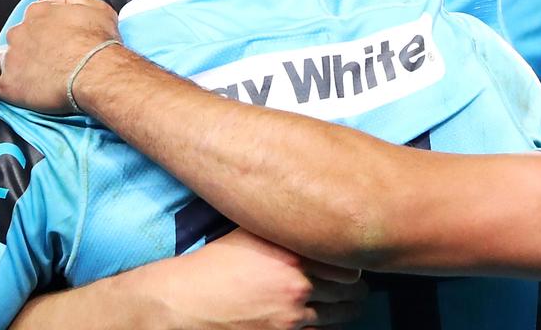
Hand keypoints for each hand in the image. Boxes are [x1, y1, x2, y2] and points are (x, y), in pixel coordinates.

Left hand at [0, 0, 121, 114]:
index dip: (42, 32)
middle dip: (25, 49)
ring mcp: (12, 60)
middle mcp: (20, 33)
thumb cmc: (100, 43)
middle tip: (44, 63)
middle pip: (15, 40)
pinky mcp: (7, 86)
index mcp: (38, 13)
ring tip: (24, 80)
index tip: (52, 43)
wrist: (97, 74)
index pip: (32, 19)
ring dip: (8, 68)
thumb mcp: (96, 7)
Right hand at [127, 229, 366, 329]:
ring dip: (343, 311)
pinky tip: (318, 319)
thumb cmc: (215, 264)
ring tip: (341, 304)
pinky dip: (323, 328)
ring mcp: (291, 318)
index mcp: (294, 256)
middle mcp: (298, 287)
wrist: (187, 300)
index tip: (348, 266)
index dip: (351, 267)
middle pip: (351, 294)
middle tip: (351, 287)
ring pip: (340, 317)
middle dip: (352, 291)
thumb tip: (315, 221)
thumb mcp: (253, 235)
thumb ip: (286, 230)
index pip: (349, 266)